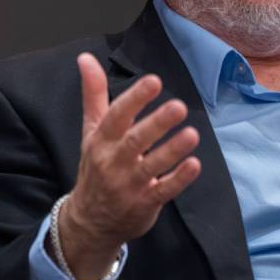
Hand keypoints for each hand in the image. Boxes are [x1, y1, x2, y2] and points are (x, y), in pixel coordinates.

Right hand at [57, 53, 201, 279]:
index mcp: (101, 140)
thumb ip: (94, 94)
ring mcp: (129, 184)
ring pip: (152, 165)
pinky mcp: (145, 203)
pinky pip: (163, 190)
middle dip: (157, 123)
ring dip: (172, 150)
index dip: (135, 98)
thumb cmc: (95, 167)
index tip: (154, 81)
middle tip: (179, 106)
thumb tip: (86, 58)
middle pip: (135, 140)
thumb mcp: (91, 131)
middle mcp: (113, 161)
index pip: (116, 116)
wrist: (90, 221)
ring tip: (192, 133)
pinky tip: (194, 165)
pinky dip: (179, 179)